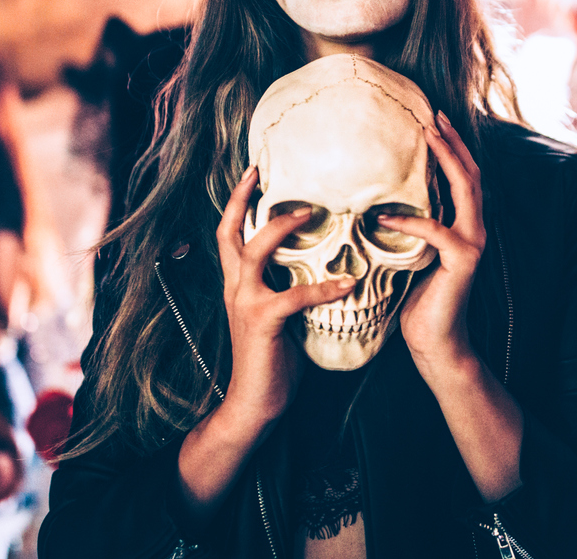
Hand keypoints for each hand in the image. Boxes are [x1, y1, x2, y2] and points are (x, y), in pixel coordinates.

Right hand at [216, 166, 357, 431]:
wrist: (254, 403)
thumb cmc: (272, 359)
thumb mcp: (276, 315)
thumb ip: (287, 287)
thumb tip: (322, 264)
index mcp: (237, 284)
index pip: (229, 234)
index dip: (237, 203)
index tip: (251, 175)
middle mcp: (235, 288)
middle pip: (230, 232)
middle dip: (243, 200)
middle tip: (262, 173)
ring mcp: (245, 303)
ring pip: (254, 252)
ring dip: (282, 229)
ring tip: (311, 214)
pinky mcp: (262, 322)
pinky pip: (294, 296)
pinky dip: (323, 288)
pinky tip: (347, 283)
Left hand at [383, 112, 485, 374]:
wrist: (433, 340)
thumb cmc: (416, 298)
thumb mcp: (409, 253)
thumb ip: (407, 226)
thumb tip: (375, 199)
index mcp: (463, 225)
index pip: (463, 177)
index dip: (452, 148)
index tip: (433, 121)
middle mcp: (474, 230)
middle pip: (470, 174)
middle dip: (453, 143)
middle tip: (433, 117)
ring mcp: (472, 244)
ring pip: (465, 191)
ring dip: (447, 161)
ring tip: (427, 139)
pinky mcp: (463, 261)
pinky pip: (436, 231)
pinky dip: (410, 220)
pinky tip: (384, 215)